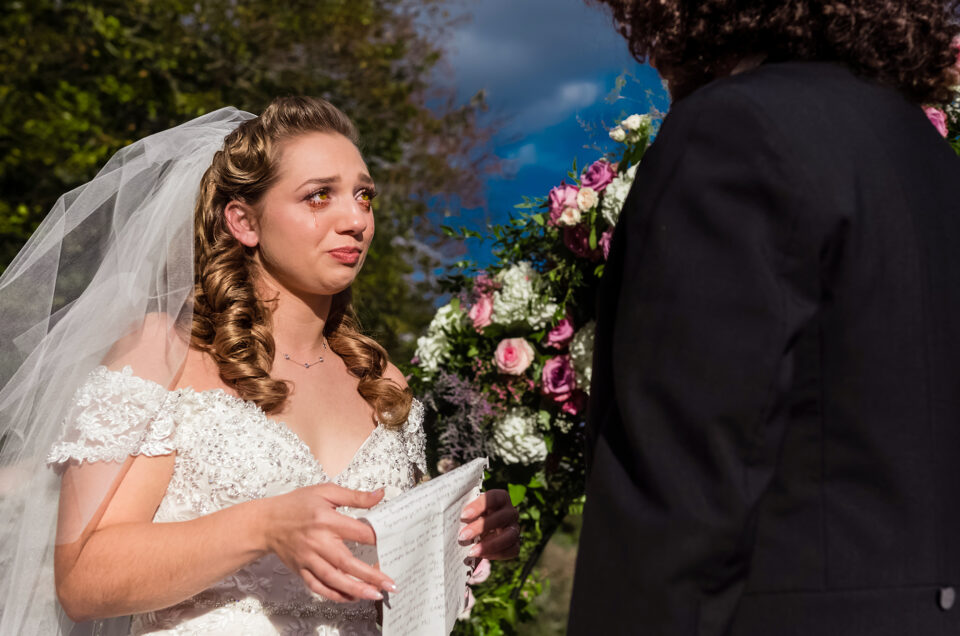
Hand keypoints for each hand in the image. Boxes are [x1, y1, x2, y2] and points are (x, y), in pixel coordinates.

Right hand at [262, 483, 395, 602]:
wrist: (266, 522)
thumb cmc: (297, 505)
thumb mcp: (326, 492)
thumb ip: (355, 496)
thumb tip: (380, 495)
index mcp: (326, 520)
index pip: (358, 532)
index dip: (377, 539)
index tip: (392, 545)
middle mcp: (318, 542)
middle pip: (347, 562)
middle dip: (370, 575)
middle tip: (389, 584)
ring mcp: (308, 559)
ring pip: (334, 578)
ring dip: (355, 589)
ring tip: (374, 595)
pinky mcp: (301, 570)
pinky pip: (319, 586)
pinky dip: (334, 595)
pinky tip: (350, 598)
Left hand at [458, 489, 520, 559]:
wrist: (478, 532)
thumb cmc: (471, 517)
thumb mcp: (468, 511)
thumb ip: (463, 512)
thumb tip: (447, 515)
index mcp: (500, 498)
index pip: (493, 498)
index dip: (479, 506)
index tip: (464, 515)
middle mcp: (510, 512)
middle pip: (502, 517)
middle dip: (481, 527)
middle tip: (463, 536)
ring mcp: (514, 528)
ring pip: (510, 535)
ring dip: (490, 544)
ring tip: (472, 551)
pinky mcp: (515, 543)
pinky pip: (512, 550)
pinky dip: (497, 554)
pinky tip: (482, 555)